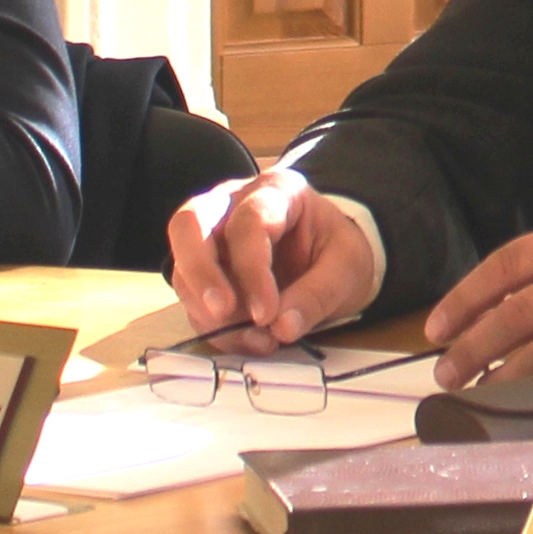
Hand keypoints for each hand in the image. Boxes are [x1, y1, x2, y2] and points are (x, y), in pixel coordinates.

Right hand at [167, 165, 378, 346]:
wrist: (332, 260)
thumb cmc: (337, 251)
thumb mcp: (349, 266)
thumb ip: (319, 293)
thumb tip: (282, 327)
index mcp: (276, 192)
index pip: (248, 222)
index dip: (251, 269)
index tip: (266, 313)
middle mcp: (232, 206)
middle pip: (189, 225)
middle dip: (200, 274)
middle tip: (222, 314)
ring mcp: (211, 239)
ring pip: (183, 269)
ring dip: (209, 313)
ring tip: (257, 340)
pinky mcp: (204, 274)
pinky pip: (193, 301)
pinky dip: (215, 327)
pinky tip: (250, 341)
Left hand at [422, 216, 532, 389]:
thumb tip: (505, 321)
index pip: (509, 262)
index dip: (466, 296)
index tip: (439, 325)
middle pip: (514, 300)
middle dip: (469, 337)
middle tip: (443, 366)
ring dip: (492, 361)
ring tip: (467, 383)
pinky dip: (531, 371)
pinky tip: (510, 385)